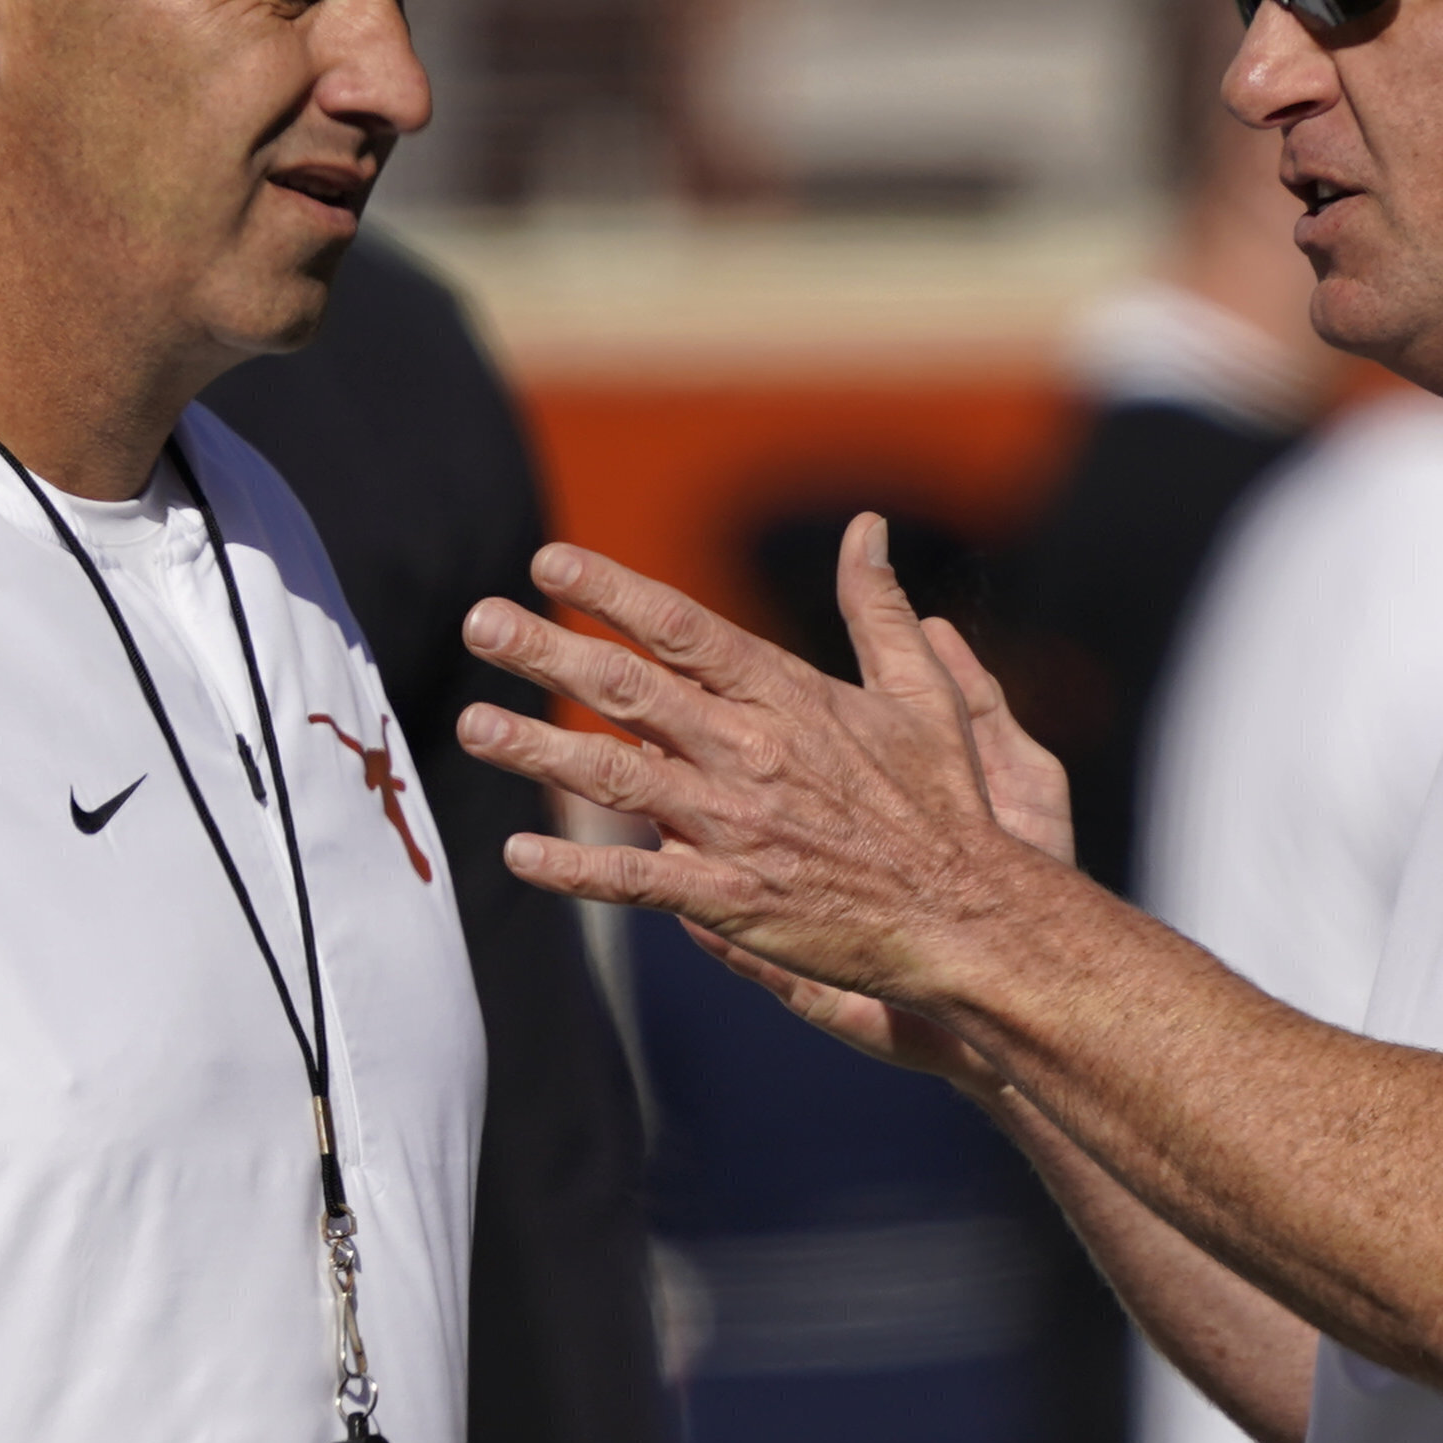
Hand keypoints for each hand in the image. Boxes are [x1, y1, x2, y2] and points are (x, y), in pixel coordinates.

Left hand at [455, 519, 1072, 1080]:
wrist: (969, 914)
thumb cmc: (947, 806)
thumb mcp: (922, 694)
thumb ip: (879, 609)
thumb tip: (868, 529)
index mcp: (790, 698)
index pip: (684, 629)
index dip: (611, 592)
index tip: (547, 562)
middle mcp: (753, 753)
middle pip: (633, 691)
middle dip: (549, 653)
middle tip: (480, 621)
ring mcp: (737, 828)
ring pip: (620, 779)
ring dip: (541, 750)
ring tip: (472, 725)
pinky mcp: (733, 900)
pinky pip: (640, 881)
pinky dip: (579, 870)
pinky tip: (520, 855)